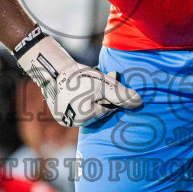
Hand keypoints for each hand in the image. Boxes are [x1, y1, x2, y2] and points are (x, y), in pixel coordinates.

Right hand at [14, 28, 140, 128]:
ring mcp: (62, 119)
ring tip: (83, 87)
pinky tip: (76, 90)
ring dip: (88, 100)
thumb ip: (121, 95)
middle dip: (98, 99)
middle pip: (94, 112)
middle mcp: (71, 123)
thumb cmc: (80, 77)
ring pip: (84, 110)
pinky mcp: (56, 112)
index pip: (105, 110)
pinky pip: (73, 108)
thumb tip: (139, 103)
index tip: (101, 86)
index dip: (106, 97)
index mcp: (83, 118)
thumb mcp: (104, 84)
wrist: (53, 69)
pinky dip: (77, 100)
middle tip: (93, 86)